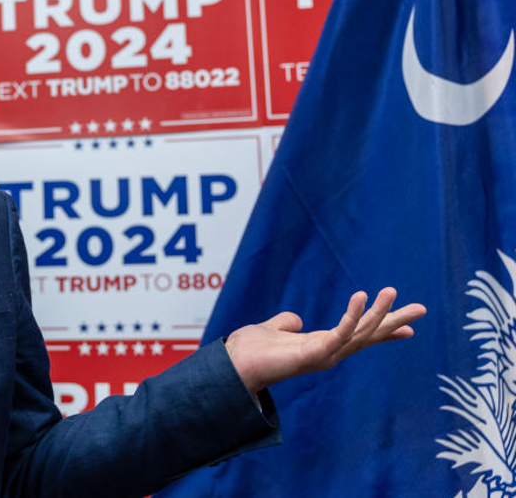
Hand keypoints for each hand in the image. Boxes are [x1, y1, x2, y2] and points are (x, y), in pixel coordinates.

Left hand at [224, 287, 426, 393]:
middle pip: (369, 335)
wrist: (233, 365)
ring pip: (361, 333)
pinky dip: (353, 315)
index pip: (359, 336)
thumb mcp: (273, 330)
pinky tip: (361, 296)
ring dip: (379, 313)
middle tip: (422, 308)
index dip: (383, 331)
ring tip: (392, 291)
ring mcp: (324, 355)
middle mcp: (328, 352)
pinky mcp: (315, 353)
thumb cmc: (249, 351)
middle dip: (394, 322)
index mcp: (321, 345)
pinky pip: (341, 332)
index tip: (409, 328)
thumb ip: (286, 324)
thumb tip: (295, 320)